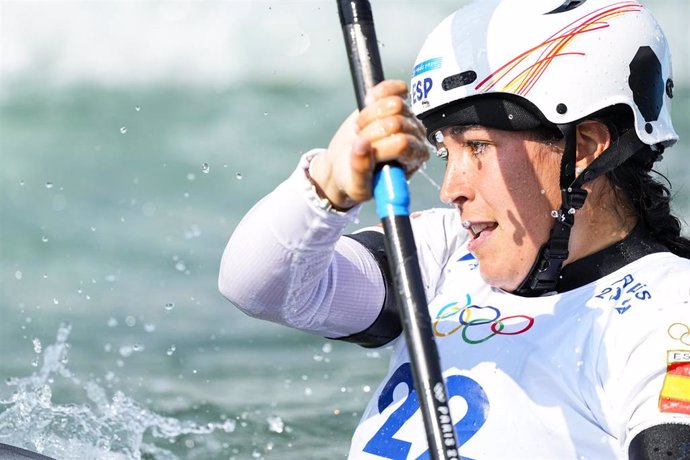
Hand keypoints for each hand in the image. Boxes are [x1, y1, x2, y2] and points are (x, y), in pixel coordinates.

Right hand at [308, 80, 428, 209]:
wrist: (345, 162)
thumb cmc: (355, 178)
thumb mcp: (356, 185)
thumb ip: (360, 170)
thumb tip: (362, 146)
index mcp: (414, 159)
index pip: (402, 144)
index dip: (378, 146)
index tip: (364, 153)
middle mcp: (416, 136)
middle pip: (396, 122)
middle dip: (370, 132)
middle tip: (360, 143)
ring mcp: (407, 117)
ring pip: (393, 104)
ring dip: (368, 117)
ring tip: (361, 130)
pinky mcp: (396, 100)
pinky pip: (394, 87)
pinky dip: (376, 94)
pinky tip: (367, 106)